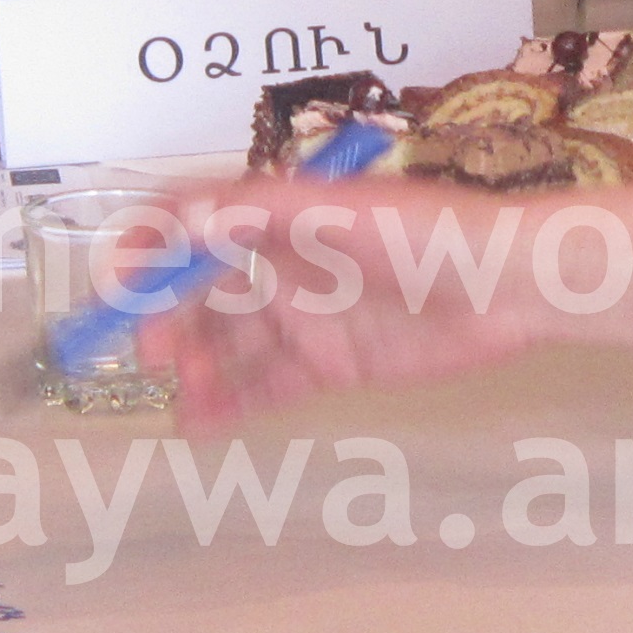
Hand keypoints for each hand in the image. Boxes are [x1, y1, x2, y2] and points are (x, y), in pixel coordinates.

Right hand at [153, 181, 632, 423]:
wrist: (513, 284)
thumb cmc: (432, 231)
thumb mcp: (341, 210)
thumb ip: (258, 211)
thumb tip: (179, 215)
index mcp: (279, 216)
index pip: (193, 226)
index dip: (150, 251)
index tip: (119, 285)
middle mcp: (284, 265)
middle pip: (202, 293)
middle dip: (166, 319)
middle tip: (153, 355)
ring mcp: (306, 317)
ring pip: (228, 344)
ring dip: (194, 366)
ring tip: (179, 395)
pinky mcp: (332, 363)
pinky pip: (266, 385)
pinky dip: (229, 402)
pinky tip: (199, 422)